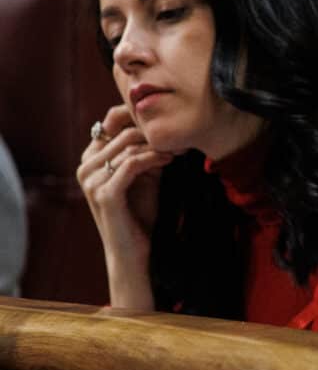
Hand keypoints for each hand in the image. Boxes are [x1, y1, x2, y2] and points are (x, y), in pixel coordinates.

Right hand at [77, 105, 173, 310]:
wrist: (135, 252)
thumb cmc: (141, 214)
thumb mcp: (144, 176)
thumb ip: (145, 152)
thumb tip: (162, 126)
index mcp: (91, 159)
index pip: (110, 122)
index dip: (138, 117)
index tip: (168, 124)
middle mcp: (85, 167)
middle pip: (121, 132)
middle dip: (152, 133)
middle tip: (179, 138)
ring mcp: (91, 181)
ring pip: (127, 146)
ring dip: (157, 145)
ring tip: (178, 150)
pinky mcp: (104, 194)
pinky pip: (130, 164)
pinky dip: (153, 158)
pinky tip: (169, 160)